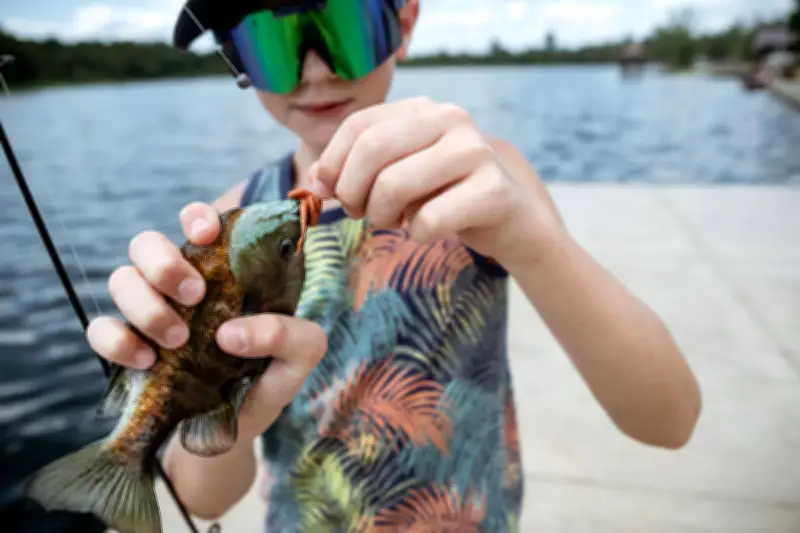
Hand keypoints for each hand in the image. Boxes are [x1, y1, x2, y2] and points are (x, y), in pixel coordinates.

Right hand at [86, 201, 326, 438]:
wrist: (233, 433)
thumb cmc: (268, 381)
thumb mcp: (300, 358)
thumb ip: (290, 335)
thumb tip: (231, 332)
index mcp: (222, 273)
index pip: (199, 223)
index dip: (196, 218)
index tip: (206, 235)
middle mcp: (180, 285)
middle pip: (146, 243)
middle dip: (164, 263)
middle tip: (195, 295)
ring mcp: (149, 313)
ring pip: (120, 280)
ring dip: (145, 304)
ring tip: (178, 340)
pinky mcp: (126, 348)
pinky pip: (100, 329)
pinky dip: (117, 341)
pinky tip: (148, 362)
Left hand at [309, 96, 553, 266]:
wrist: (510, 217)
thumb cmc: (443, 193)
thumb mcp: (397, 173)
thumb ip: (356, 169)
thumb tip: (313, 180)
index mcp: (423, 108)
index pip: (359, 125)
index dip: (332, 162)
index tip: (326, 191)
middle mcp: (451, 119)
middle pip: (372, 151)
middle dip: (353, 191)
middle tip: (360, 213)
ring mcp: (475, 152)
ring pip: (394, 186)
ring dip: (382, 217)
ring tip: (395, 222)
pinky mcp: (493, 191)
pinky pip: (429, 220)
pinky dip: (417, 234)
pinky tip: (428, 230)